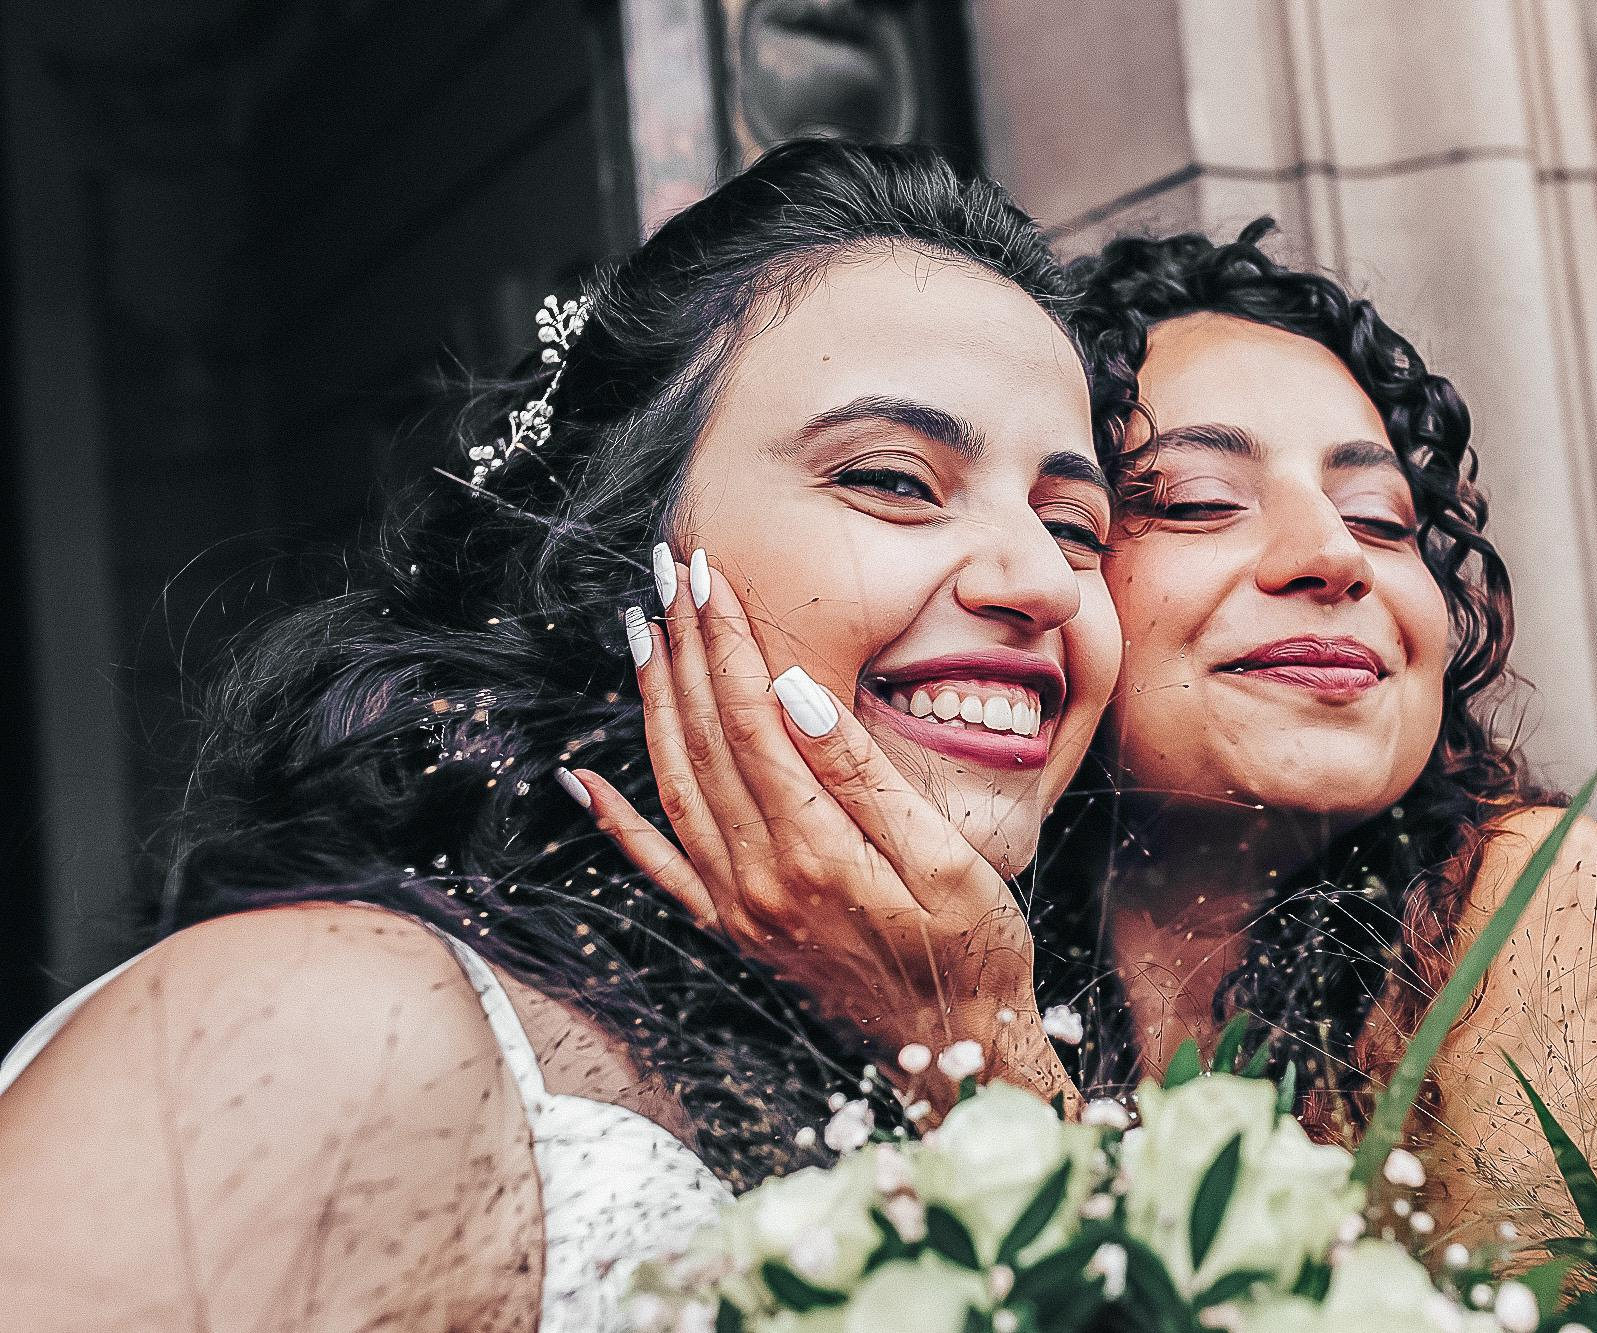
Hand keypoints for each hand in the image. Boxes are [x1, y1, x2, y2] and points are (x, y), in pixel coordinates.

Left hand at [564, 544, 1076, 1114]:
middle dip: (685, 649)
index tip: (712, 577)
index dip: (728, 643)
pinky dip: (616, 820)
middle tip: (668, 575)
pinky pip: (658, 869)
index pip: (753, 719)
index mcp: (813, 849)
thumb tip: (796, 696)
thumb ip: (863, 776)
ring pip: (674, 786)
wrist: (957, 1051)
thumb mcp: (945, 858)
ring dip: (653, 704)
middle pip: (705, 739)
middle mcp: (758, 879)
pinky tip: (583, 777)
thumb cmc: (972, 949)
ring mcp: (738, 908)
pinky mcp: (734, 932)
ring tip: (640, 633)